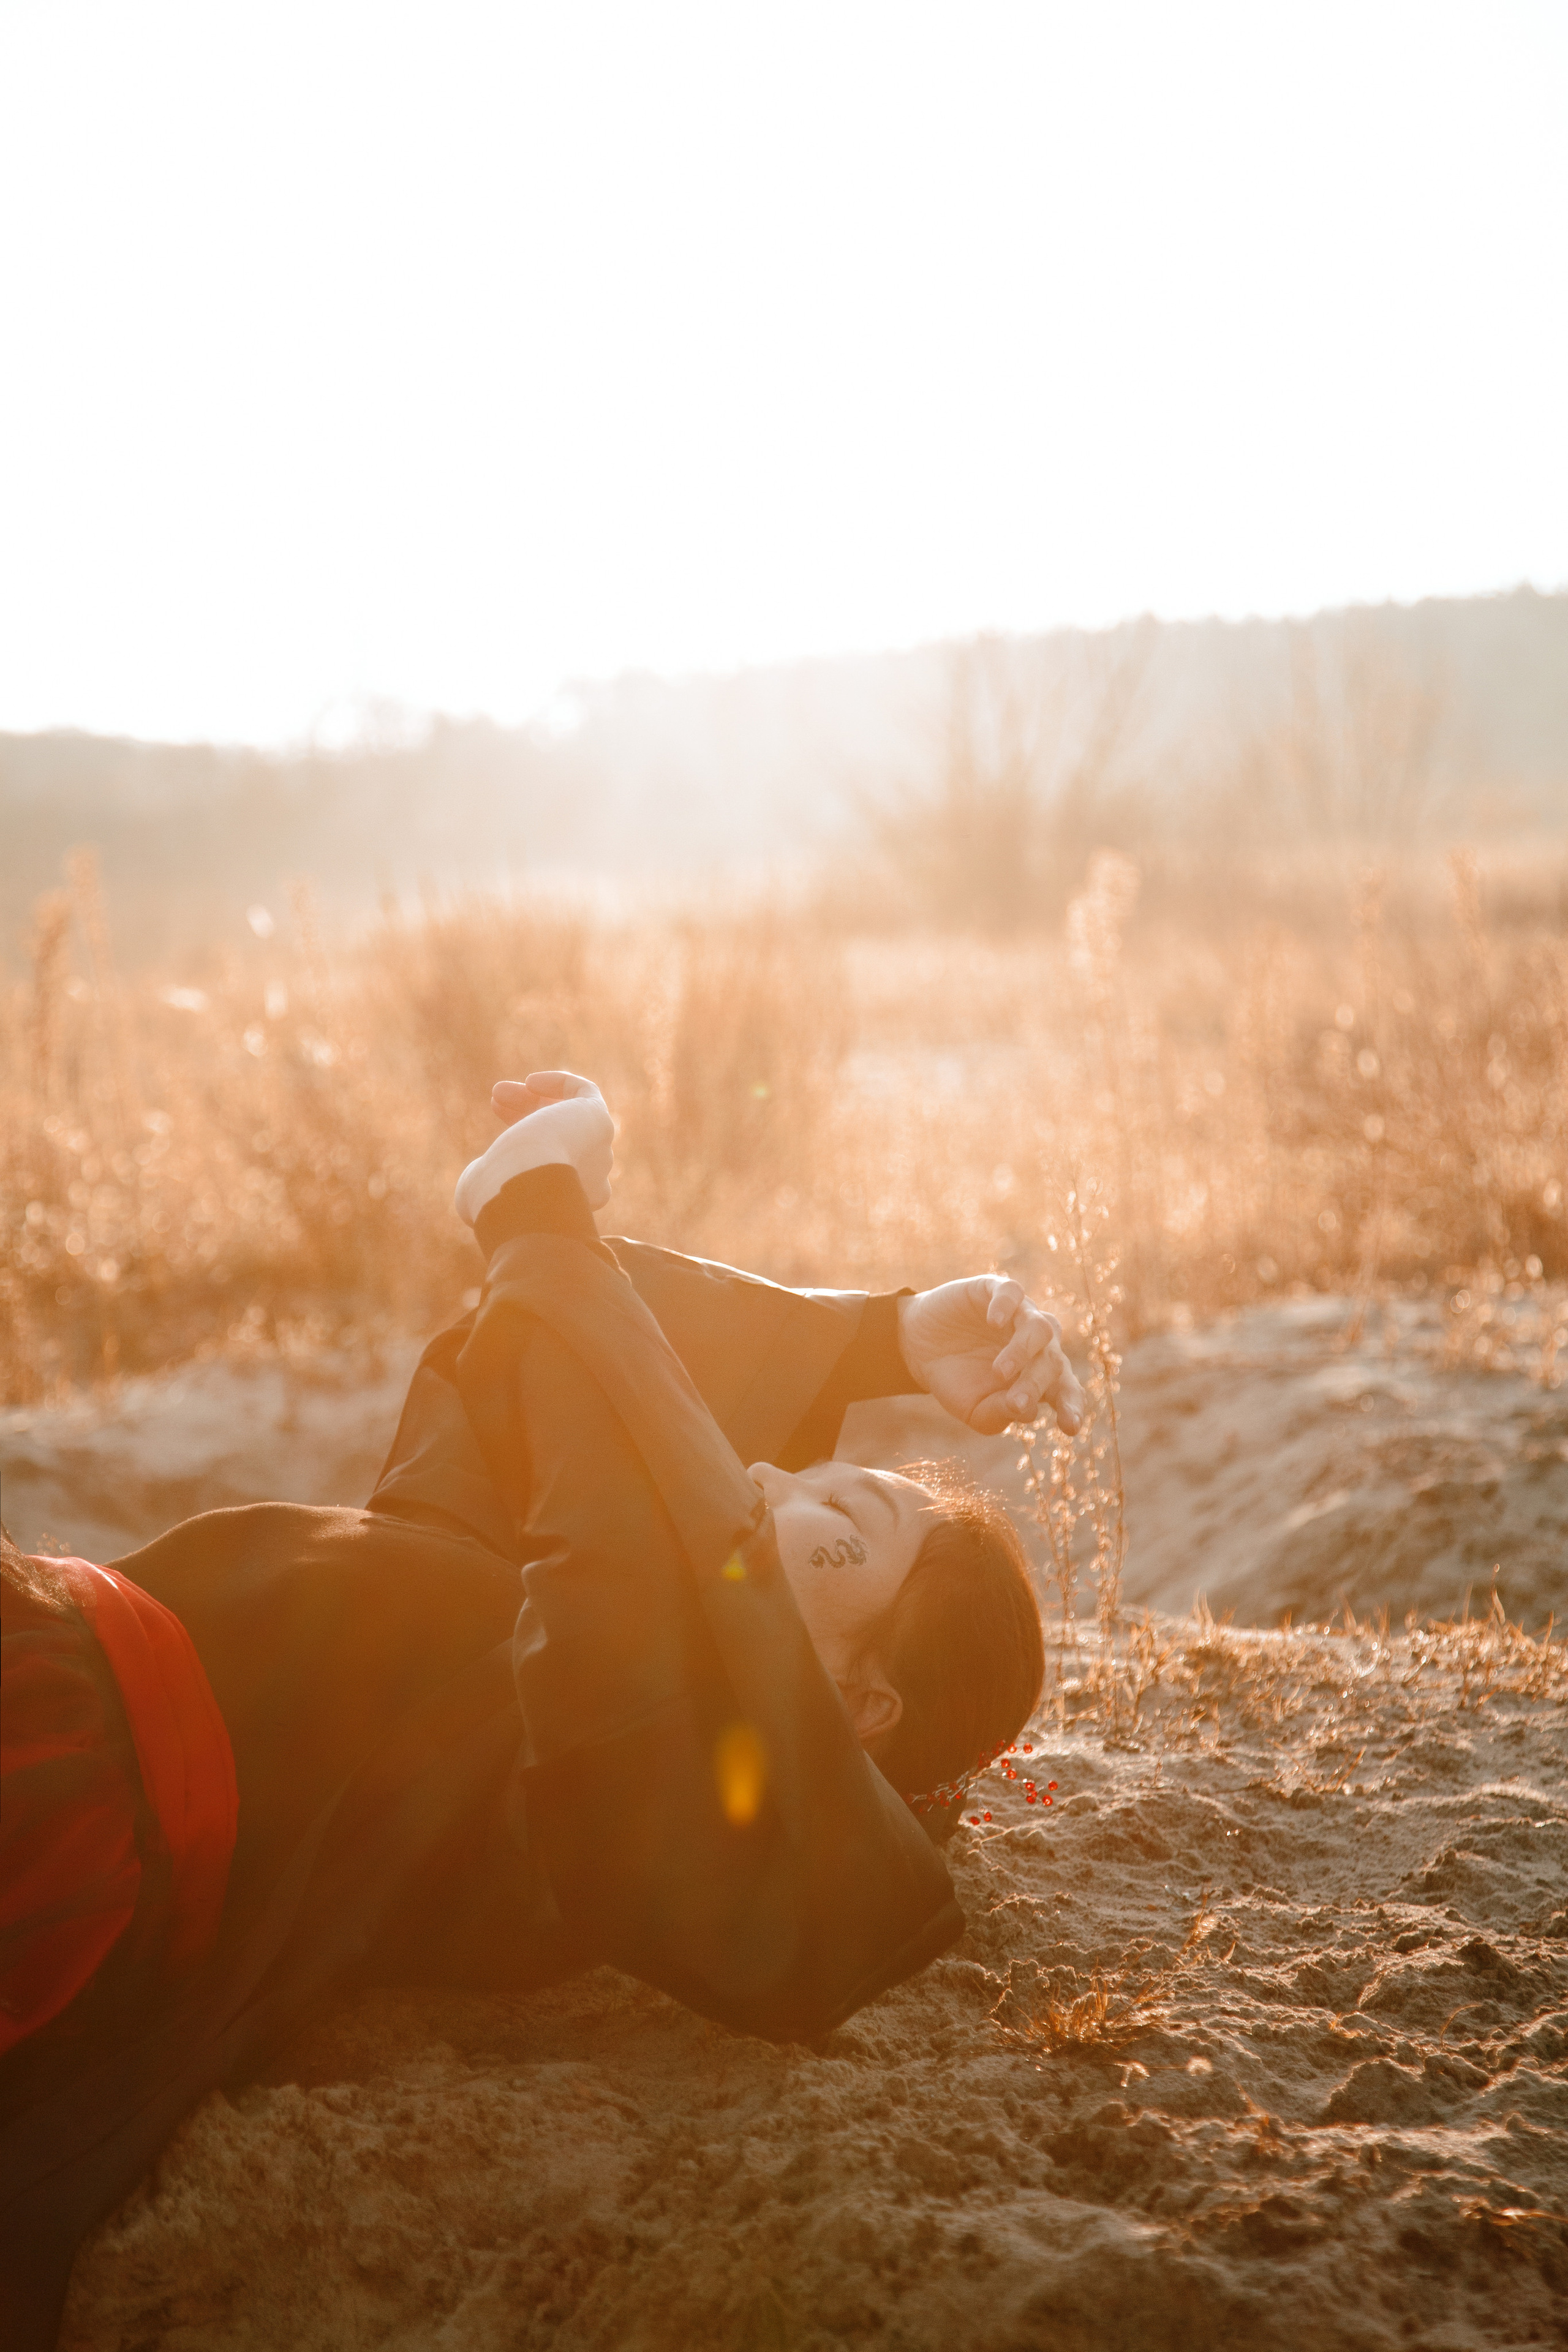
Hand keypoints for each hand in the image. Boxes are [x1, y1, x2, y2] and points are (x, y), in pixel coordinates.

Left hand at [452, 1070, 614, 1225]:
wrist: (527, 1188)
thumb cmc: (499, 1193)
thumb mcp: (483, 1189)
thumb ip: (488, 1180)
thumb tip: (481, 1168)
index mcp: (569, 1202)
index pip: (550, 1160)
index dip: (521, 1136)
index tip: (497, 1119)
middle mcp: (591, 1180)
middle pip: (559, 1136)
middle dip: (524, 1114)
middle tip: (495, 1100)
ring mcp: (599, 1152)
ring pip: (569, 1117)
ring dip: (533, 1100)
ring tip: (499, 1091)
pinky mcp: (600, 1122)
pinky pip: (587, 1095)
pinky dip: (561, 1083)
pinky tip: (530, 1082)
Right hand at [897, 1277, 1084, 1437]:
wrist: (918, 1348)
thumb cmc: (956, 1382)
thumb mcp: (974, 1410)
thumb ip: (1001, 1413)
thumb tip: (1027, 1409)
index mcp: (1039, 1376)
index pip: (1066, 1389)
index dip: (1071, 1406)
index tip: (1069, 1428)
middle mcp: (1038, 1344)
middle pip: (1053, 1361)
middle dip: (1036, 1384)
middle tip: (1016, 1402)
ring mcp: (1019, 1315)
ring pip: (1041, 1327)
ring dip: (1023, 1351)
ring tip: (1000, 1372)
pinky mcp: (995, 1290)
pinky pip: (1012, 1292)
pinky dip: (1006, 1305)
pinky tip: (993, 1321)